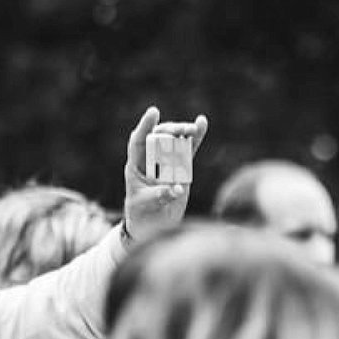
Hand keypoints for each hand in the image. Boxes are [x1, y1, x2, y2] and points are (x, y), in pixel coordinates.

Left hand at [123, 106, 208, 240]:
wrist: (150, 225)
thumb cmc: (140, 214)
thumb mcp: (144, 205)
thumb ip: (159, 196)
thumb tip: (177, 188)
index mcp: (136, 165)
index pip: (138, 141)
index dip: (145, 126)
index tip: (154, 112)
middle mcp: (150, 159)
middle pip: (159, 137)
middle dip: (171, 130)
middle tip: (182, 130)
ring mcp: (166, 163)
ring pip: (175, 141)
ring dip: (185, 131)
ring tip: (195, 126)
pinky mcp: (181, 169)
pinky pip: (188, 151)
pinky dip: (195, 139)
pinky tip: (202, 124)